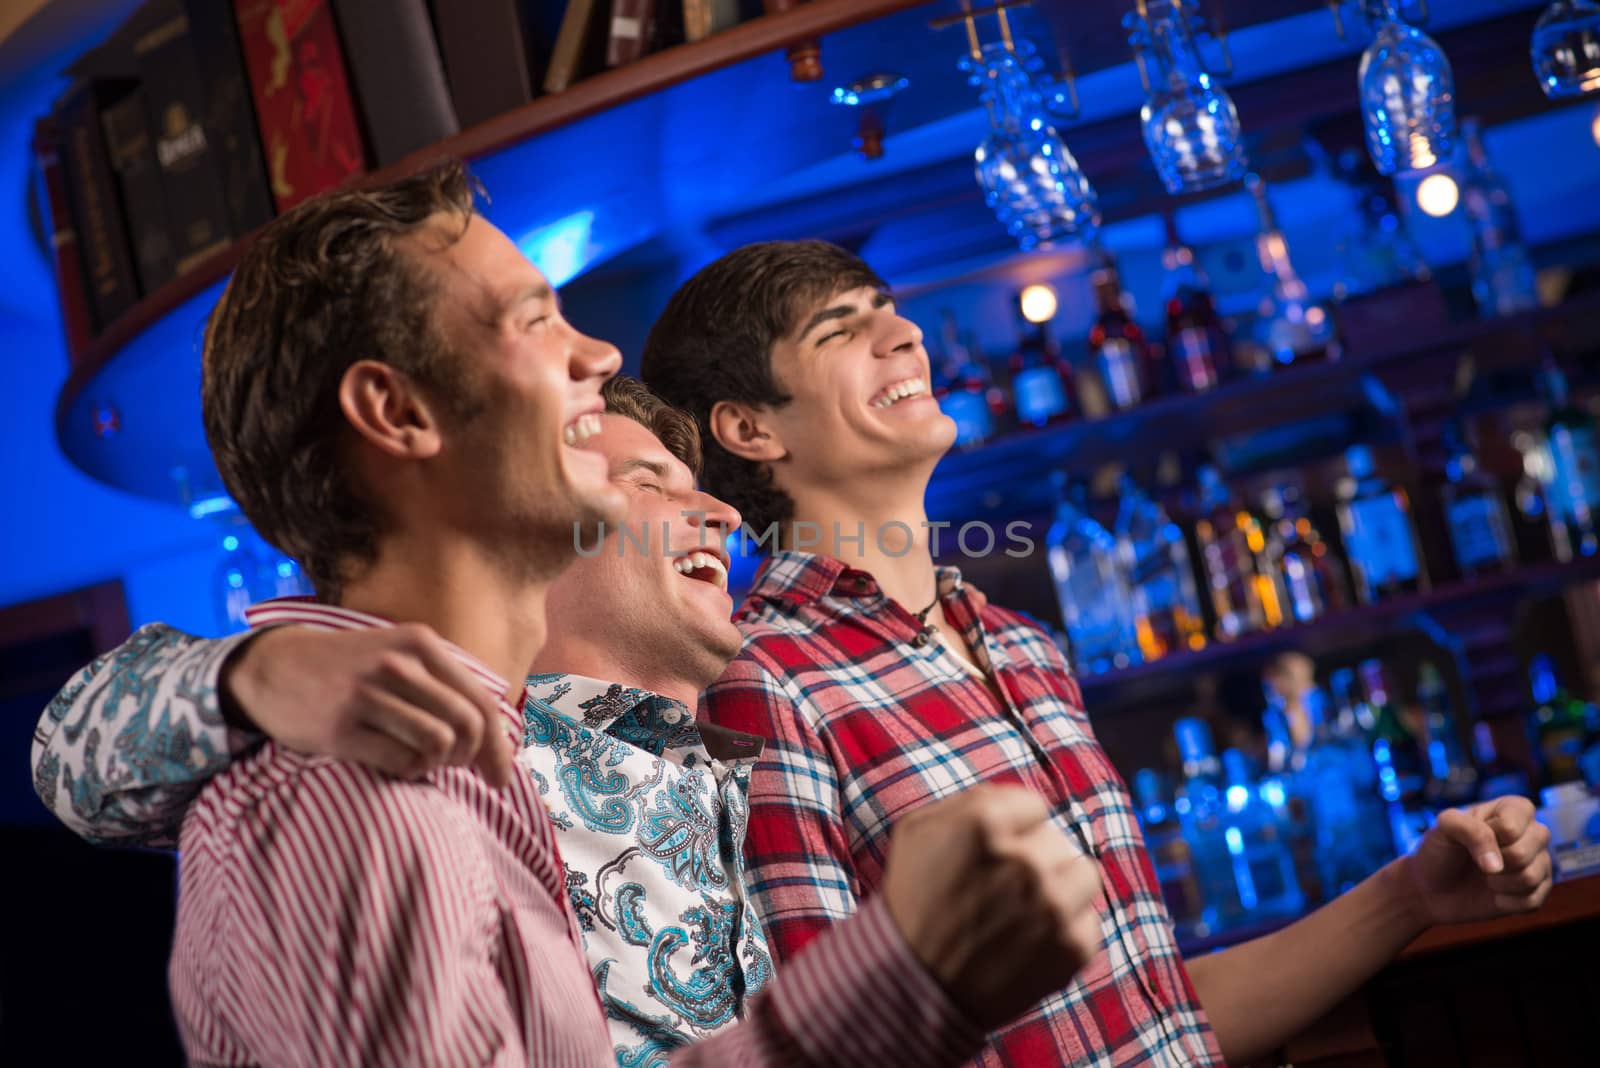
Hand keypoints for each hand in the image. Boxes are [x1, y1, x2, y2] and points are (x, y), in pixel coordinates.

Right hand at [221, 624, 516, 786]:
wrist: (273, 667)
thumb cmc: (351, 668)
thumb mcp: (400, 656)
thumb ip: (445, 686)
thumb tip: (498, 741)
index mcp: (420, 644)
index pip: (481, 701)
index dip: (498, 746)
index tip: (502, 777)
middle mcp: (398, 665)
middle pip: (467, 726)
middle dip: (469, 757)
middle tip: (453, 766)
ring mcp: (367, 695)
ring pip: (438, 744)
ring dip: (437, 764)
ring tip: (420, 760)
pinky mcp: (341, 728)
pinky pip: (401, 762)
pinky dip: (408, 771)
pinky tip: (395, 762)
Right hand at [880, 784, 1102, 1032]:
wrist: (912, 984)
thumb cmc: (913, 900)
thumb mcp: (916, 830)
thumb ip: (971, 799)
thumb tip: (1020, 801)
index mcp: (984, 823)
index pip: (1033, 806)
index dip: (1012, 830)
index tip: (992, 855)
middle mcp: (1023, 860)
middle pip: (1058, 840)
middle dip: (1034, 859)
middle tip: (1002, 889)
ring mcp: (1052, 906)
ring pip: (1085, 874)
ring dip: (1061, 887)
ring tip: (1025, 910)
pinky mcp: (1072, 947)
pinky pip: (1089, 921)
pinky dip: (1066, 930)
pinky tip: (1031, 941)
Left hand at [1400, 795, 1552, 927]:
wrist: (1433, 887)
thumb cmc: (1440, 850)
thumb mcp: (1445, 827)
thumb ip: (1470, 830)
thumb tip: (1496, 866)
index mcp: (1513, 808)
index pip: (1511, 826)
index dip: (1487, 838)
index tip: (1470, 839)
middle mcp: (1533, 833)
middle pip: (1524, 852)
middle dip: (1492, 862)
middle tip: (1478, 862)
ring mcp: (1539, 862)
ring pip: (1531, 877)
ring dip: (1498, 883)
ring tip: (1486, 877)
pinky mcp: (1539, 891)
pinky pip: (1532, 901)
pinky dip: (1506, 901)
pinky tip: (1494, 894)